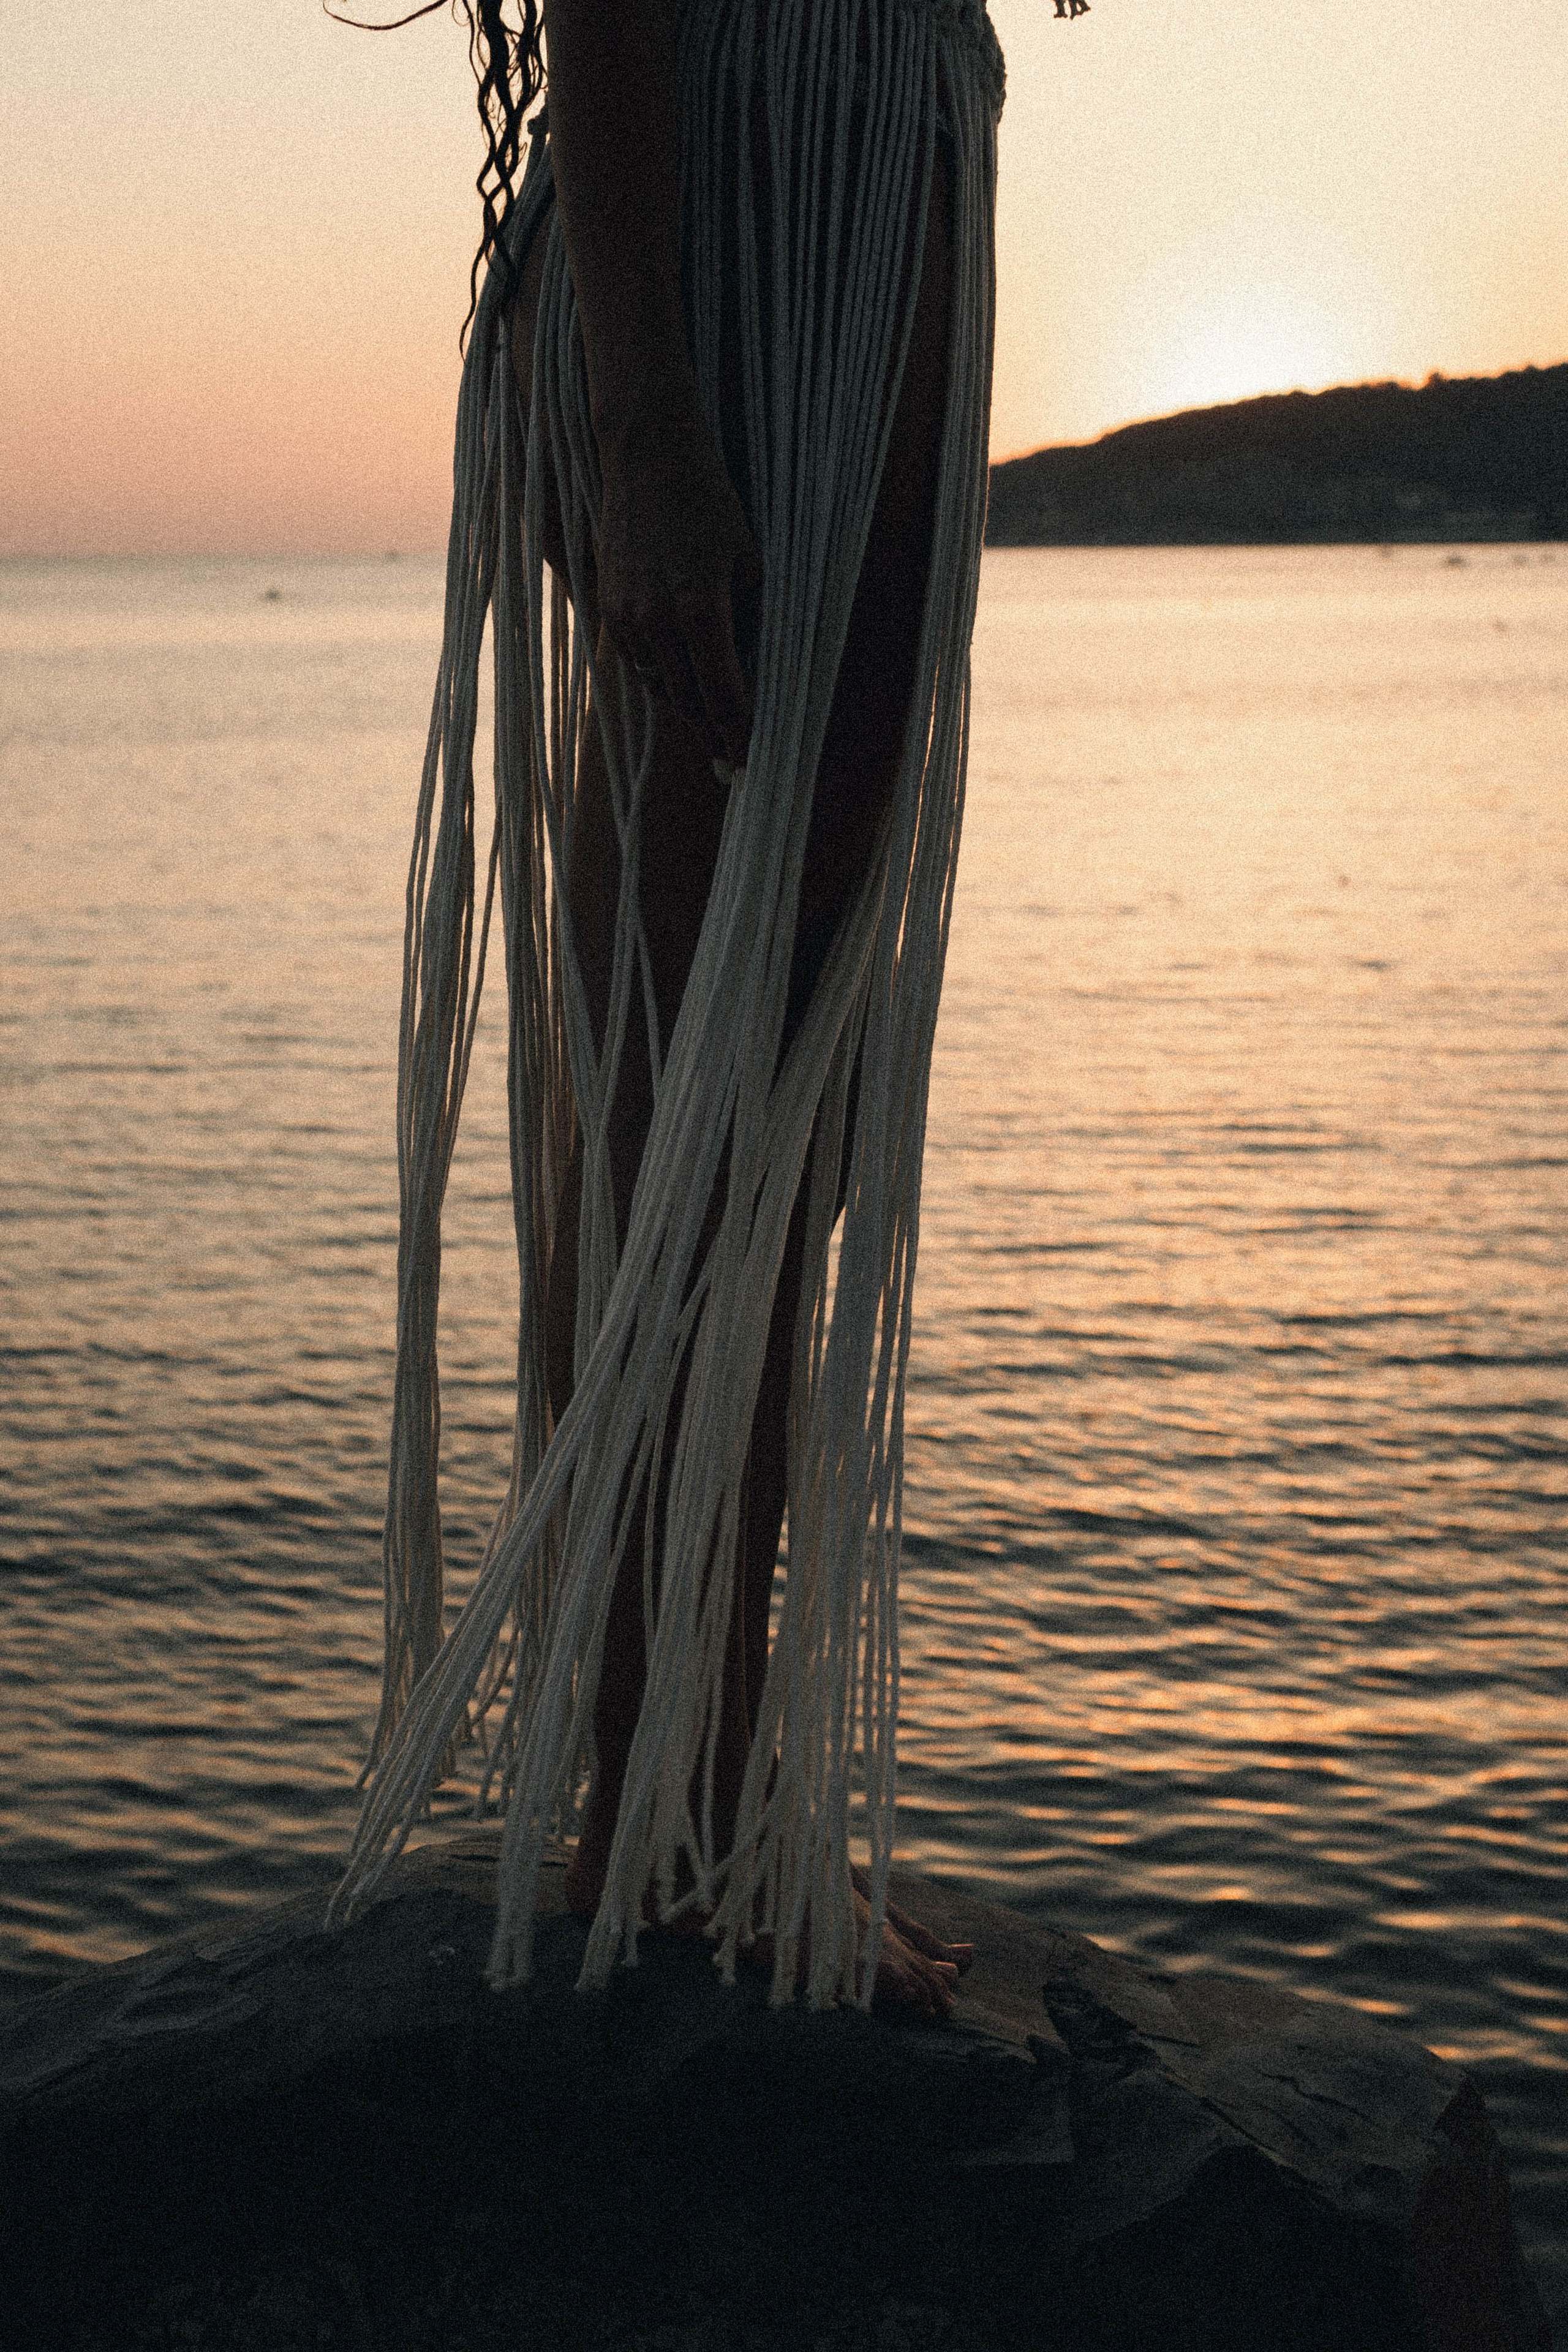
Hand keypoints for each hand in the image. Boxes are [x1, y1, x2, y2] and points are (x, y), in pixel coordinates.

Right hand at [595, 391, 762, 770]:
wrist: (647, 454)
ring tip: (709, 725)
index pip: (724, 693)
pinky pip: (637, 659)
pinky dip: (659, 675)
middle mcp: (657, 620)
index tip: (751, 756)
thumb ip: (747, 621)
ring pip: (657, 684)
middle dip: (712, 731)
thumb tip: (745, 669)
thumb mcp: (749, 561)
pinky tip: (679, 682)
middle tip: (731, 757)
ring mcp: (625, 615)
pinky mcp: (606, 604)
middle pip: (687, 701)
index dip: (739, 730)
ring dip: (684, 707)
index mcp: (701, 610)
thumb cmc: (709, 502)